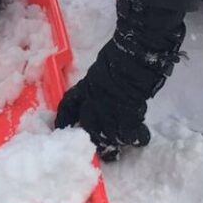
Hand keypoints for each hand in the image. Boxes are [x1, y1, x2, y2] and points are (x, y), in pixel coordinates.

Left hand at [55, 0, 184, 160]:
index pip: (69, 105)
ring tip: (124, 144)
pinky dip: (137, 137)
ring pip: (109, 135)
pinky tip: (141, 137)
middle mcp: (94, 101)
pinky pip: (130, 134)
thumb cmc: (121, 53)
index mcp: (86, 87)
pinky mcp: (129, 114)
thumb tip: (106, 92)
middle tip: (103, 150)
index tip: (61, 128)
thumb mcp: (102, 67)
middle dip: (95, 140)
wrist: (136, 52)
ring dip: (117, 142)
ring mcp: (111, 109)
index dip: (64, 119)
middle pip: (88, 128)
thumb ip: (99, 82)